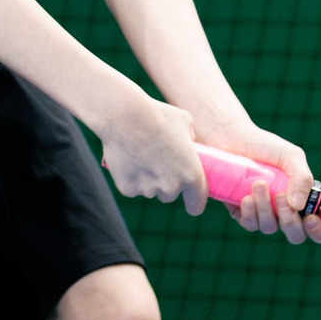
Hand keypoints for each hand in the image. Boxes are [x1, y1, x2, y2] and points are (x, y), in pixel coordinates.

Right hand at [99, 94, 206, 213]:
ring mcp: (148, 190)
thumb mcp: (185, 122)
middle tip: (158, 161)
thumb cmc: (157, 115)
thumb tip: (189, 147)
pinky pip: (132, 188)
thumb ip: (191, 141)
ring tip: (140, 154)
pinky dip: (130, 178)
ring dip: (148, 180)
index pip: (197, 204)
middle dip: (166, 183)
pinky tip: (128, 159)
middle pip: (170, 196)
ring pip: (150, 191)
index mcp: (192, 175)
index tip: (189, 199)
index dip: (194, 202)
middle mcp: (171, 187)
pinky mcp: (127, 189)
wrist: (124, 115)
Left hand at [201, 122, 320, 246]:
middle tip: (281, 199)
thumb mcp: (291, 156)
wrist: (233, 139)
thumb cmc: (266, 147)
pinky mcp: (243, 213)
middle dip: (290, 221)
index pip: (319, 227)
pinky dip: (249, 213)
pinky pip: (249, 224)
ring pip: (270, 228)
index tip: (310, 218)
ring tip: (258, 184)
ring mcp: (264, 213)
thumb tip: (298, 206)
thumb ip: (302, 178)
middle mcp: (285, 210)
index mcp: (303, 199)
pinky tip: (246, 197)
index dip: (319, 230)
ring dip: (265, 209)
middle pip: (295, 235)